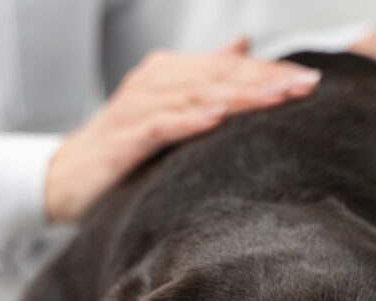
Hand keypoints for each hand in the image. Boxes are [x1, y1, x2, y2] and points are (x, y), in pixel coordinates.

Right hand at [46, 39, 322, 223]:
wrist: (63, 179)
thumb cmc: (120, 147)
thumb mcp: (167, 108)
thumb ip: (205, 77)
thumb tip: (244, 46)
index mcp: (167, 72)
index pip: (227, 66)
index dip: (269, 71)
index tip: (311, 81)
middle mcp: (153, 82)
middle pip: (217, 75)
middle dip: (264, 80)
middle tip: (305, 86)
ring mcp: (136, 108)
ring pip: (195, 95)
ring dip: (238, 96)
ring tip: (276, 98)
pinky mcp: (123, 138)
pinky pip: (160, 125)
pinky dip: (188, 121)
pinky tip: (215, 119)